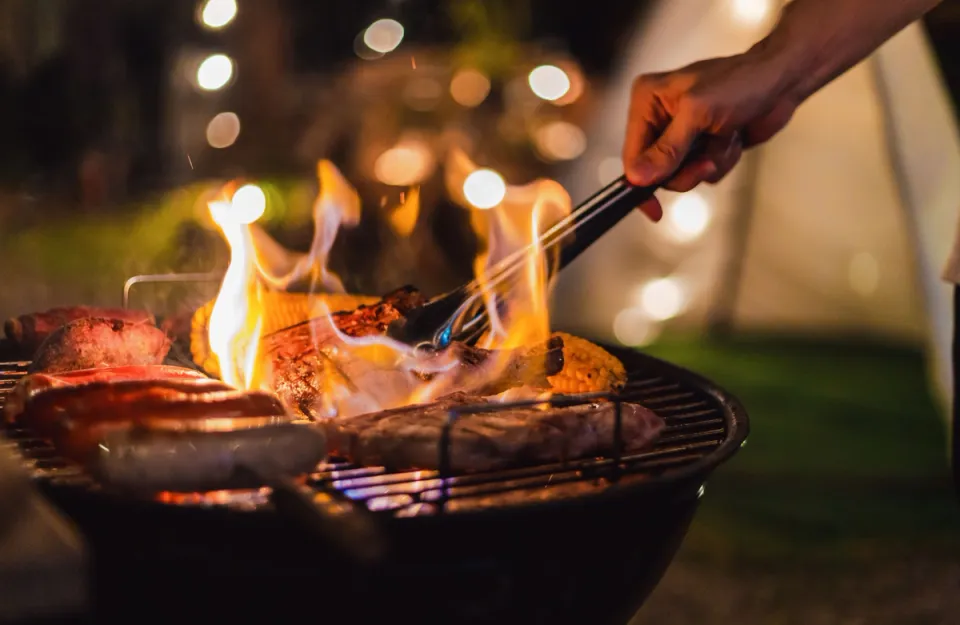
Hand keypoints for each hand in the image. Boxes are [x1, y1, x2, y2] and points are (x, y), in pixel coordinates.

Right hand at [623, 51, 798, 220]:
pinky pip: (702, 172)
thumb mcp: (698, 114)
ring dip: (709, 162)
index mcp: (647, 100)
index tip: (653, 209)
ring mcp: (681, 133)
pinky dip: (722, 160)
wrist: (781, 81)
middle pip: (656, 170)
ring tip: (726, 138)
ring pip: (682, 174)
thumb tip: (637, 178)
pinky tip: (733, 137)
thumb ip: (666, 149)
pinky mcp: (702, 144)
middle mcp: (659, 116)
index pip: (632, 154)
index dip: (640, 183)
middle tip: (707, 161)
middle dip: (686, 169)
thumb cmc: (741, 82)